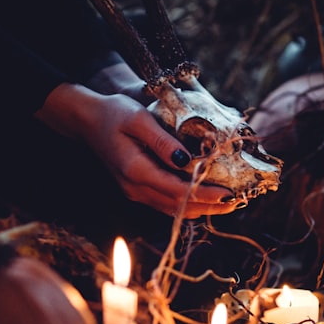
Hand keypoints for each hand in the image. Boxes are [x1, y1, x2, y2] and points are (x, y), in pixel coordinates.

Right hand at [35, 81, 238, 217]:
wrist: (87, 120)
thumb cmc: (113, 113)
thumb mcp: (138, 119)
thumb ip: (162, 141)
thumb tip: (188, 160)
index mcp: (135, 170)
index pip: (177, 190)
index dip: (205, 195)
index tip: (229, 194)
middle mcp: (134, 188)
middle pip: (177, 206)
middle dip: (209, 206)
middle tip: (237, 203)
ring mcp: (134, 192)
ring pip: (172, 209)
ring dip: (201, 208)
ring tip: (227, 204)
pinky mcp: (137, 190)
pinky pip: (166, 203)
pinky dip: (187, 203)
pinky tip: (205, 197)